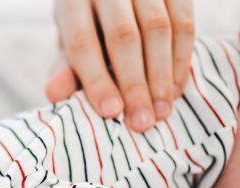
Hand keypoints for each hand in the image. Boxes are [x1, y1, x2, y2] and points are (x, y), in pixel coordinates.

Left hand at [47, 0, 194, 131]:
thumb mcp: (69, 42)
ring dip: (161, 77)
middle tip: (142, 123)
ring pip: (158, 28)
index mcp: (73, 0)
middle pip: (123, 36)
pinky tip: (174, 91)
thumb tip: (54, 95)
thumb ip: (66, 68)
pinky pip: (185, 23)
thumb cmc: (87, 23)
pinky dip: (181, 60)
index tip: (111, 112)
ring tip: (160, 113)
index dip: (97, 80)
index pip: (82, 42)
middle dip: (134, 85)